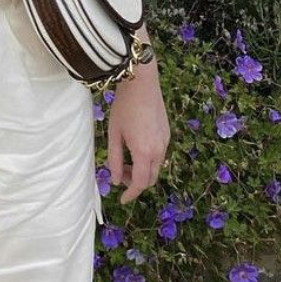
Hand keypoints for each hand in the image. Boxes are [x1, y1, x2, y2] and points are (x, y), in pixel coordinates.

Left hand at [106, 59, 169, 204]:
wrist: (141, 82)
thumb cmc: (124, 106)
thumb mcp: (114, 134)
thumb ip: (113, 159)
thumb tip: (116, 180)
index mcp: (144, 152)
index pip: (140, 183)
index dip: (130, 194)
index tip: (122, 199)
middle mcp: (159, 150)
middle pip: (150, 178)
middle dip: (135, 182)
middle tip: (119, 174)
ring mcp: (166, 141)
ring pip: (156, 167)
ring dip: (142, 170)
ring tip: (124, 160)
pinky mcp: (167, 133)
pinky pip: (160, 154)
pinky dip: (148, 159)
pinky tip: (135, 148)